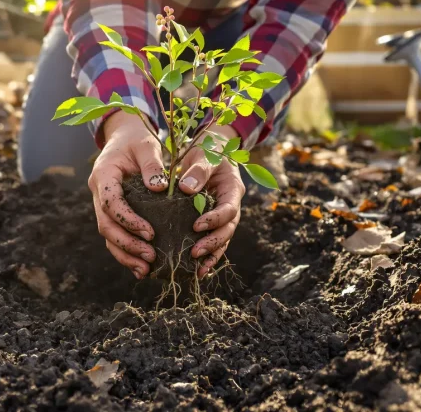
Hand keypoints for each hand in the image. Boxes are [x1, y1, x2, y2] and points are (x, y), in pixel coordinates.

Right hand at [90, 110, 167, 278]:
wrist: (124, 137)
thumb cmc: (137, 139)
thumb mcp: (146, 144)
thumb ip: (152, 164)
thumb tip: (160, 187)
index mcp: (103, 174)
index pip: (111, 202)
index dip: (128, 220)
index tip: (150, 233)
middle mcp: (98, 191)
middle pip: (106, 225)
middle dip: (126, 244)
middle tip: (150, 256)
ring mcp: (101, 203)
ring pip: (107, 235)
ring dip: (124, 254)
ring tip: (146, 269)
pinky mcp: (110, 212)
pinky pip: (114, 236)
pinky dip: (125, 252)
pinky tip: (141, 267)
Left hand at [178, 125, 244, 277]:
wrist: (209, 149)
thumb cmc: (207, 149)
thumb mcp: (204, 154)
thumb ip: (199, 170)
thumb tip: (188, 189)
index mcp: (233, 189)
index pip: (229, 209)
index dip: (215, 219)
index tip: (197, 225)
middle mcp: (231, 205)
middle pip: (228, 229)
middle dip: (213, 243)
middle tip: (194, 252)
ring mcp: (222, 215)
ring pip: (222, 239)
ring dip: (211, 255)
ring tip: (196, 270)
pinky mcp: (212, 221)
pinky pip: (213, 241)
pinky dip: (207, 256)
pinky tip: (196, 270)